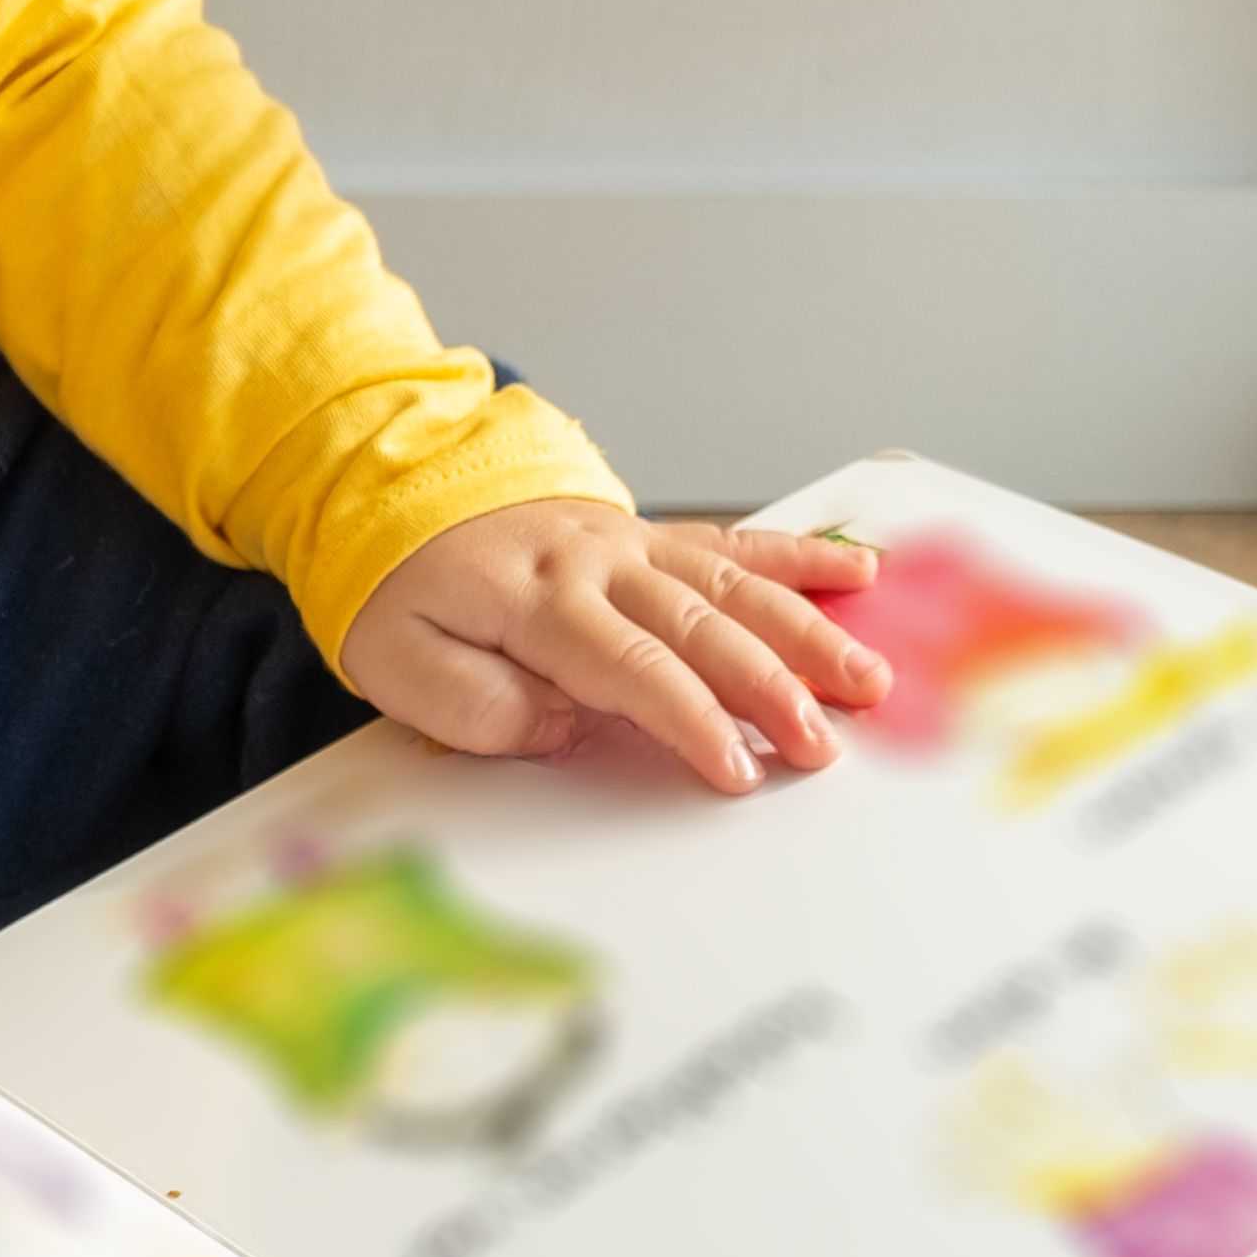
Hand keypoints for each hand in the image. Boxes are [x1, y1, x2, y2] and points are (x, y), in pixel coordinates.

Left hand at [339, 500, 888, 793]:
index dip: (691, 719)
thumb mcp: (398, 662)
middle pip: (701, 627)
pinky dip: (797, 557)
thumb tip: (568, 727)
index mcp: (538, 600)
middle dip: (771, 688)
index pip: (632, 666)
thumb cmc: (398, 587)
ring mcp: (630, 543)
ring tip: (864, 679)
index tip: (738, 768)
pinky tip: (856, 573)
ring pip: (735, 585)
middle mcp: (598, 564)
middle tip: (822, 745)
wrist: (391, 489)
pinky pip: (733, 542)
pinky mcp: (647, 535)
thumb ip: (478, 703)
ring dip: (806, 632)